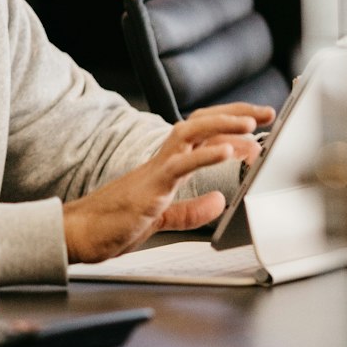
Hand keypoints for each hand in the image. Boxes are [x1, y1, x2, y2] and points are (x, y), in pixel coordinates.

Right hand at [63, 102, 275, 264]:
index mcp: (167, 166)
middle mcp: (162, 161)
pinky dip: (205, 156)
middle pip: (200, 123)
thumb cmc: (113, 224)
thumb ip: (190, 210)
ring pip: (190, 134)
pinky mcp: (149, 187)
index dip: (230, 123)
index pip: (202, 134)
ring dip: (222, 126)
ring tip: (250, 125)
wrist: (80, 233)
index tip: (258, 121)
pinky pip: (180, 165)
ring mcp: (155, 171)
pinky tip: (226, 151)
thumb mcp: (163, 218)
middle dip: (235, 115)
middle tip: (265, 112)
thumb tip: (219, 200)